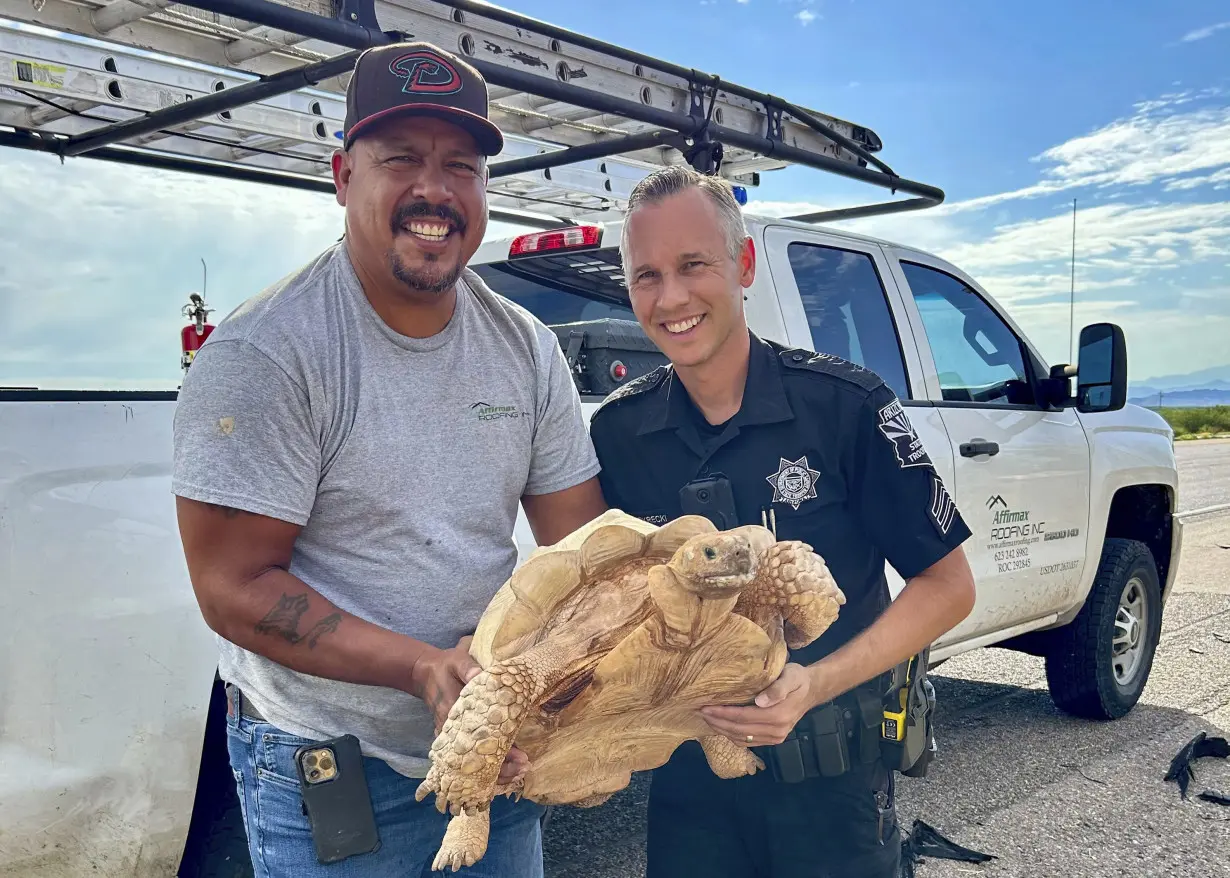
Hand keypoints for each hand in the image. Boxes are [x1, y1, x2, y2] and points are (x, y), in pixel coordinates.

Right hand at [410, 636, 528, 785]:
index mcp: (455, 715)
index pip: (481, 741)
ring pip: (474, 764)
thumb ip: (468, 668)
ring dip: (497, 771)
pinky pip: (471, 758)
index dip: (503, 752)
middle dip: (503, 769)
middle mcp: (453, 733)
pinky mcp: (455, 738)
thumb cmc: (445, 667)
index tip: (521, 758)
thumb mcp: (456, 662)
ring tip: (520, 771)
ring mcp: (453, 738)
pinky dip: (488, 766)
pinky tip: (506, 766)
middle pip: (478, 761)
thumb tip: (480, 675)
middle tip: (525, 767)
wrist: (425, 673)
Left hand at [699, 663, 818, 745]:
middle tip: (699, 713)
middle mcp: (775, 731)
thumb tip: (759, 702)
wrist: (811, 690)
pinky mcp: (772, 740)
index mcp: (778, 716)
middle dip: (717, 722)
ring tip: (706, 719)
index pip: (743, 717)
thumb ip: (777, 689)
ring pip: (741, 738)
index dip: (722, 714)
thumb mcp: (791, 676)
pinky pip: (748, 742)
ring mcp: (774, 738)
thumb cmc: (798, 679)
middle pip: (739, 730)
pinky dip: (732, 735)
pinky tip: (721, 726)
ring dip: (722, 730)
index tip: (705, 708)